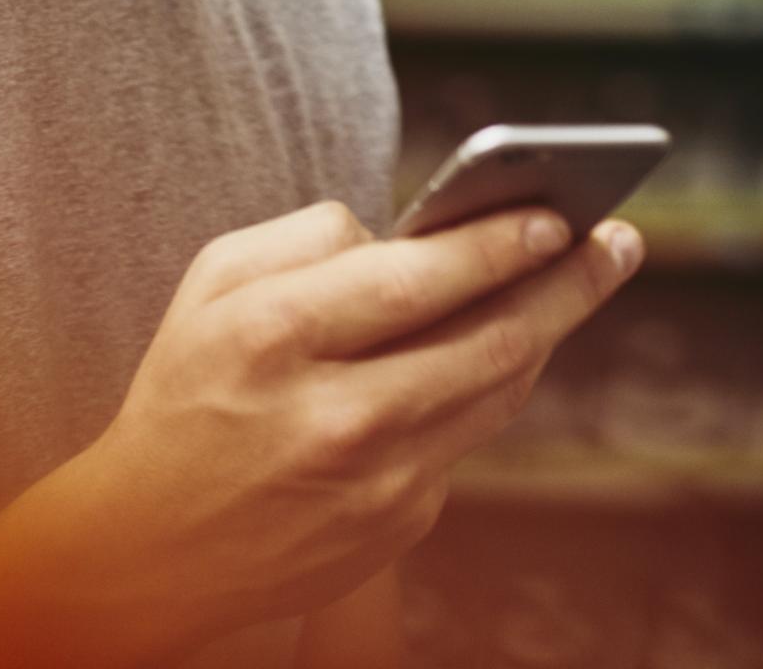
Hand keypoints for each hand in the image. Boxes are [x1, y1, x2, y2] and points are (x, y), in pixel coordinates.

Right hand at [44, 198, 641, 648]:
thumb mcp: (213, 287)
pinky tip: (505, 346)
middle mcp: (332, 416)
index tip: (557, 212)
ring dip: (547, 329)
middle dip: (568, 282)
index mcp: (275, 338)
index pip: (416, 280)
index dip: (499, 243)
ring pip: (496, 389)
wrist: (146, 549)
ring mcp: (373, 483)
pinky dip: (487, 387)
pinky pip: (466, 438)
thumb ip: (311, 237)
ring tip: (579, 278)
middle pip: (489, 339)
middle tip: (616, 238)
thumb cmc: (187, 391)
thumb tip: (410, 228)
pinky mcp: (397, 527)